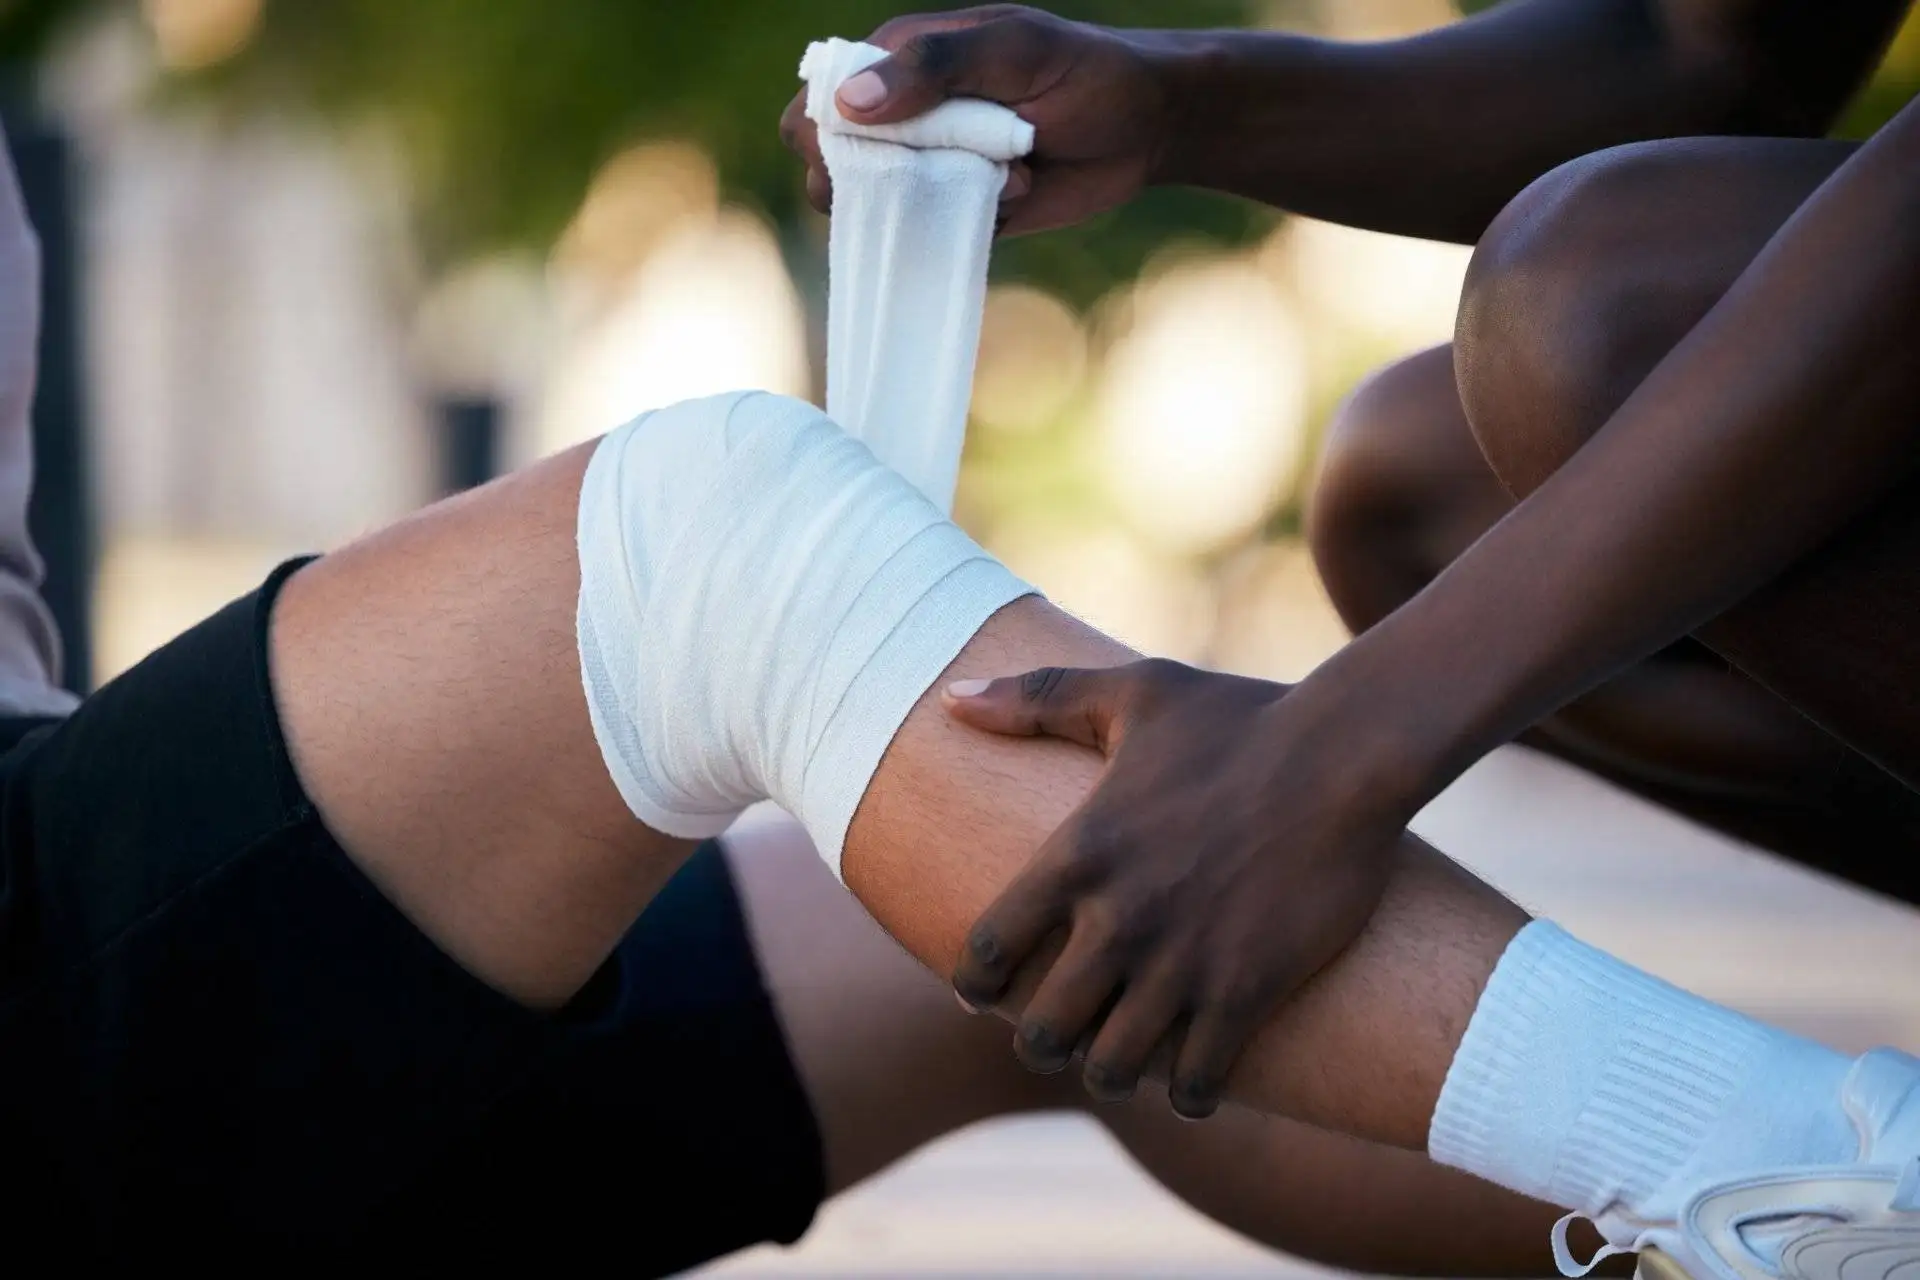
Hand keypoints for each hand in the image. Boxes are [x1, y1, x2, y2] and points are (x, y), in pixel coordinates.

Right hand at [779, 5, 1175, 234]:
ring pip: (884, 208)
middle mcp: (905, 118)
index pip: (819, 104)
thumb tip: (848, 103)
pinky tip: (1015, 194)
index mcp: (899, 61)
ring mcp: (932, 168)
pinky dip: (967, 225)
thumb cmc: (1085, 70)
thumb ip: (934, 67)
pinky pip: (932, 236)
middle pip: (837, 167)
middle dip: (881, 178)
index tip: (867, 151)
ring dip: (933, 200)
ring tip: (998, 173)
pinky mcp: (963, 211)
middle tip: (946, 163)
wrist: (1149, 128)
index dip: (823, 136)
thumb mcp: (1014, 51)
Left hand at [943, 659, 1408, 1118]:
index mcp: (1077, 854)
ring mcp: (1183, 963)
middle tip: (1058, 1037)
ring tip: (1122, 1062)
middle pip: (1043, 1031)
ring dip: (1112, 1074)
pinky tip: (1193, 1084)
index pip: (986, 950)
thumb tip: (949, 699)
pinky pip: (1198, 1081)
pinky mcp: (1247, 991)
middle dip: (1043, 1043)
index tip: (983, 992)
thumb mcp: (1132, 693)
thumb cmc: (1240, 718)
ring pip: (1114, 1069)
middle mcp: (1119, 919)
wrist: (1349, 754)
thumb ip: (1037, 698)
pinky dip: (1190, 1095)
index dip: (975, 983)